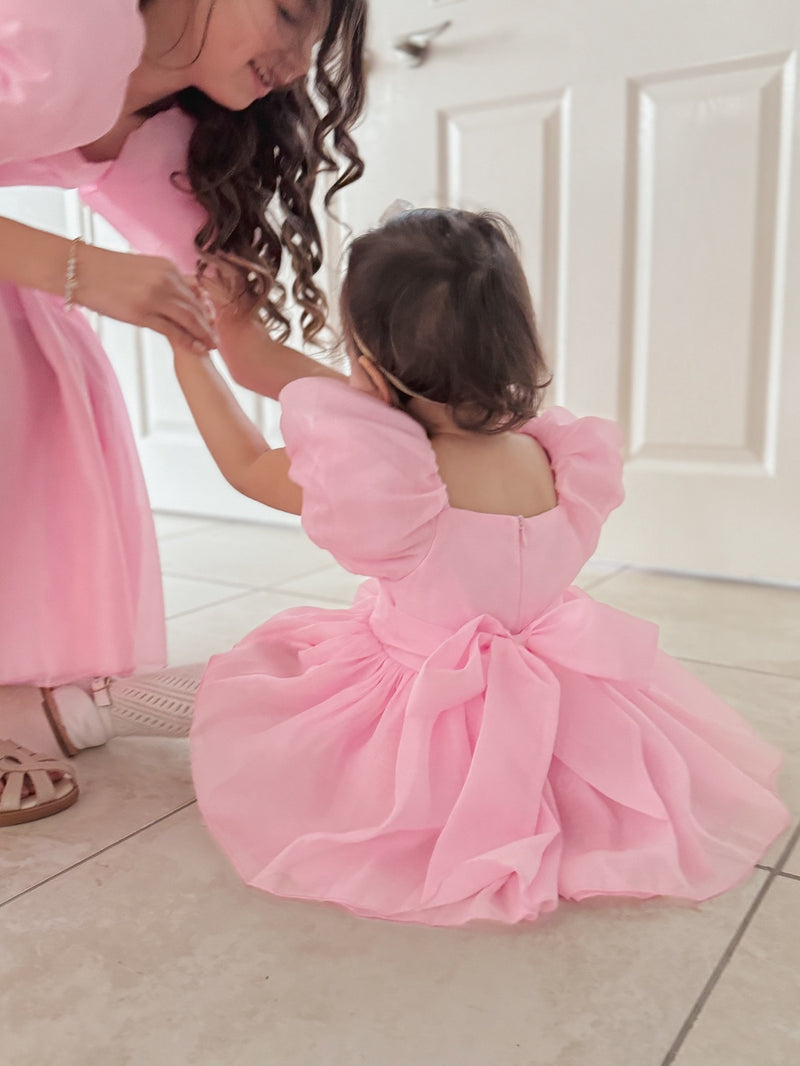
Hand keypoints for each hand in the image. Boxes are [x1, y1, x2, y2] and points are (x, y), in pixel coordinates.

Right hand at [74, 244, 217, 350]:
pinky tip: (197, 349)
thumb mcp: (141, 266)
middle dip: (209, 324)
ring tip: (211, 346)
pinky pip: (173, 330)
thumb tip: (173, 290)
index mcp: (167, 267)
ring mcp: (155, 297)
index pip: (195, 291)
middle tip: (216, 338)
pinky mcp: (143, 313)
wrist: (80, 269)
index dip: (206, 308)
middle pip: (196, 306)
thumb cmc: (106, 269)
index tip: (213, 320)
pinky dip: (188, 341)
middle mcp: (166, 280)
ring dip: (203, 334)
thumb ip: (161, 278)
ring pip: (189, 319)